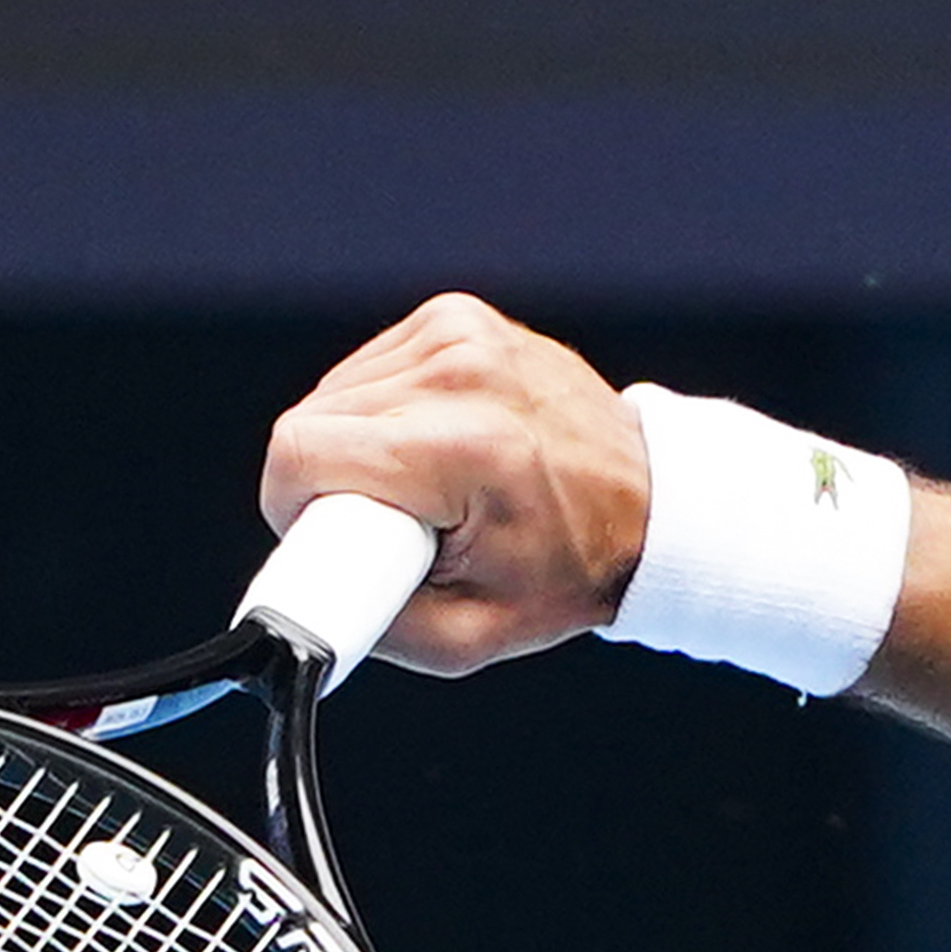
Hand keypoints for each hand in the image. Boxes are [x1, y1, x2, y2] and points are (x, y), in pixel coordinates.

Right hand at [257, 294, 652, 676]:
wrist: (651, 508)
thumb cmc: (568, 574)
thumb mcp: (471, 635)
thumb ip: (371, 621)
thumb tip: (298, 601)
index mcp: (464, 449)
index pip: (301, 453)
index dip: (299, 510)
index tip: (351, 540)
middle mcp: (460, 373)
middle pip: (310, 422)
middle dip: (338, 484)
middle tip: (408, 522)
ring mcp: (459, 333)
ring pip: (334, 394)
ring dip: (361, 447)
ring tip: (436, 484)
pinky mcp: (456, 316)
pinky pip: (371, 368)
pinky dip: (387, 412)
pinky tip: (441, 442)